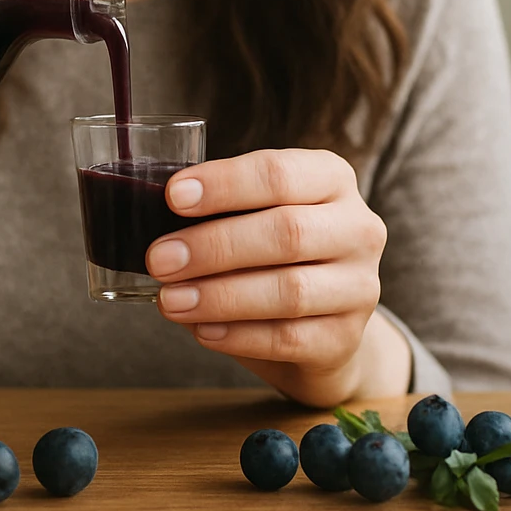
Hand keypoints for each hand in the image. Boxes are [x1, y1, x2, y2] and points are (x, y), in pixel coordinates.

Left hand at [147, 149, 408, 406]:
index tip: (173, 196)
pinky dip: (238, 335)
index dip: (225, 184)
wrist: (322, 326)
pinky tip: (202, 330)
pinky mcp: (346, 338)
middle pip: (287, 231)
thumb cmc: (274, 257)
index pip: (280, 173)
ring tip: (170, 300)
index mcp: (331, 179)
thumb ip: (218, 212)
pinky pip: (289, 338)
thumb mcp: (256, 217)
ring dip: (220, 295)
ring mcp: (360, 285)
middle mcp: (357, 227)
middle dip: (214, 245)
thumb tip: (150, 219)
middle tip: (158, 259)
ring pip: (289, 290)